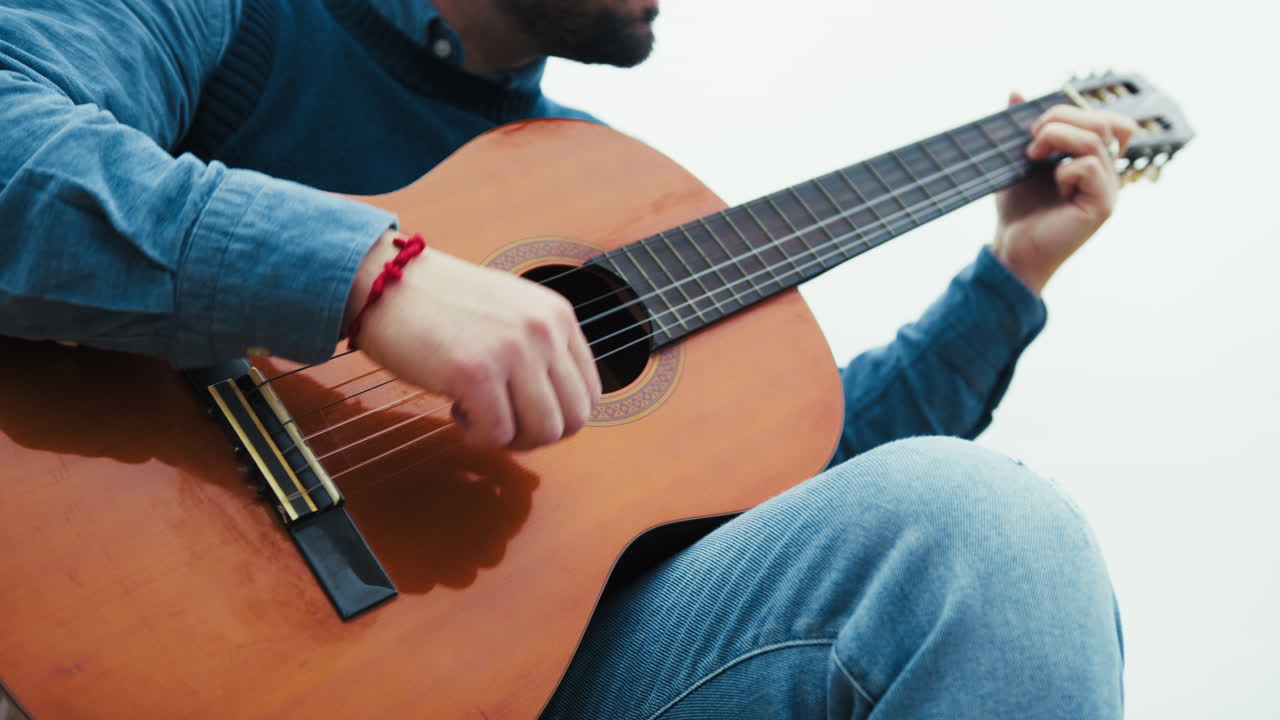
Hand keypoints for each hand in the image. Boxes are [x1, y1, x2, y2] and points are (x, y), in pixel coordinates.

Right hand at [344, 231, 602, 449]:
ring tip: (479, 414)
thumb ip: (542, 350)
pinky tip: (456, 410)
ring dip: (510, 438)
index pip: (590, 394)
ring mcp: (512, 350)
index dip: (558, 418)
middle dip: (537, 436)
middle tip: (503, 423)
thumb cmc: (441, 303)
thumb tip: (560, 411)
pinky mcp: (475, 372)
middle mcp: (543, 330)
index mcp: (557, 316)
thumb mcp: (512, 312)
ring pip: (542, 432)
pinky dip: (476, 435)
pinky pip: (496, 435)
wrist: (387, 283)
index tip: (524, 413)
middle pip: (573, 420)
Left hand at [992, 93, 1139, 295]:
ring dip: (1056, 138)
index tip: (1036, 129)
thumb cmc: (1017, 210)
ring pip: (1095, 138)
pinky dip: (1063, 168)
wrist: (1012, 250)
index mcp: (1095, 160)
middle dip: (1059, 119)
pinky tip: (1053, 185)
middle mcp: (1108, 173)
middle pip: (1102, 121)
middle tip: (1029, 143)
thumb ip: (1022, 128)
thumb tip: (1016, 92)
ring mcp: (1109, 189)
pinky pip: (1089, 166)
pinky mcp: (1102, 206)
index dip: (1072, 112)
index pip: (1107, 119)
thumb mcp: (1017, 161)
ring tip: (1031, 157)